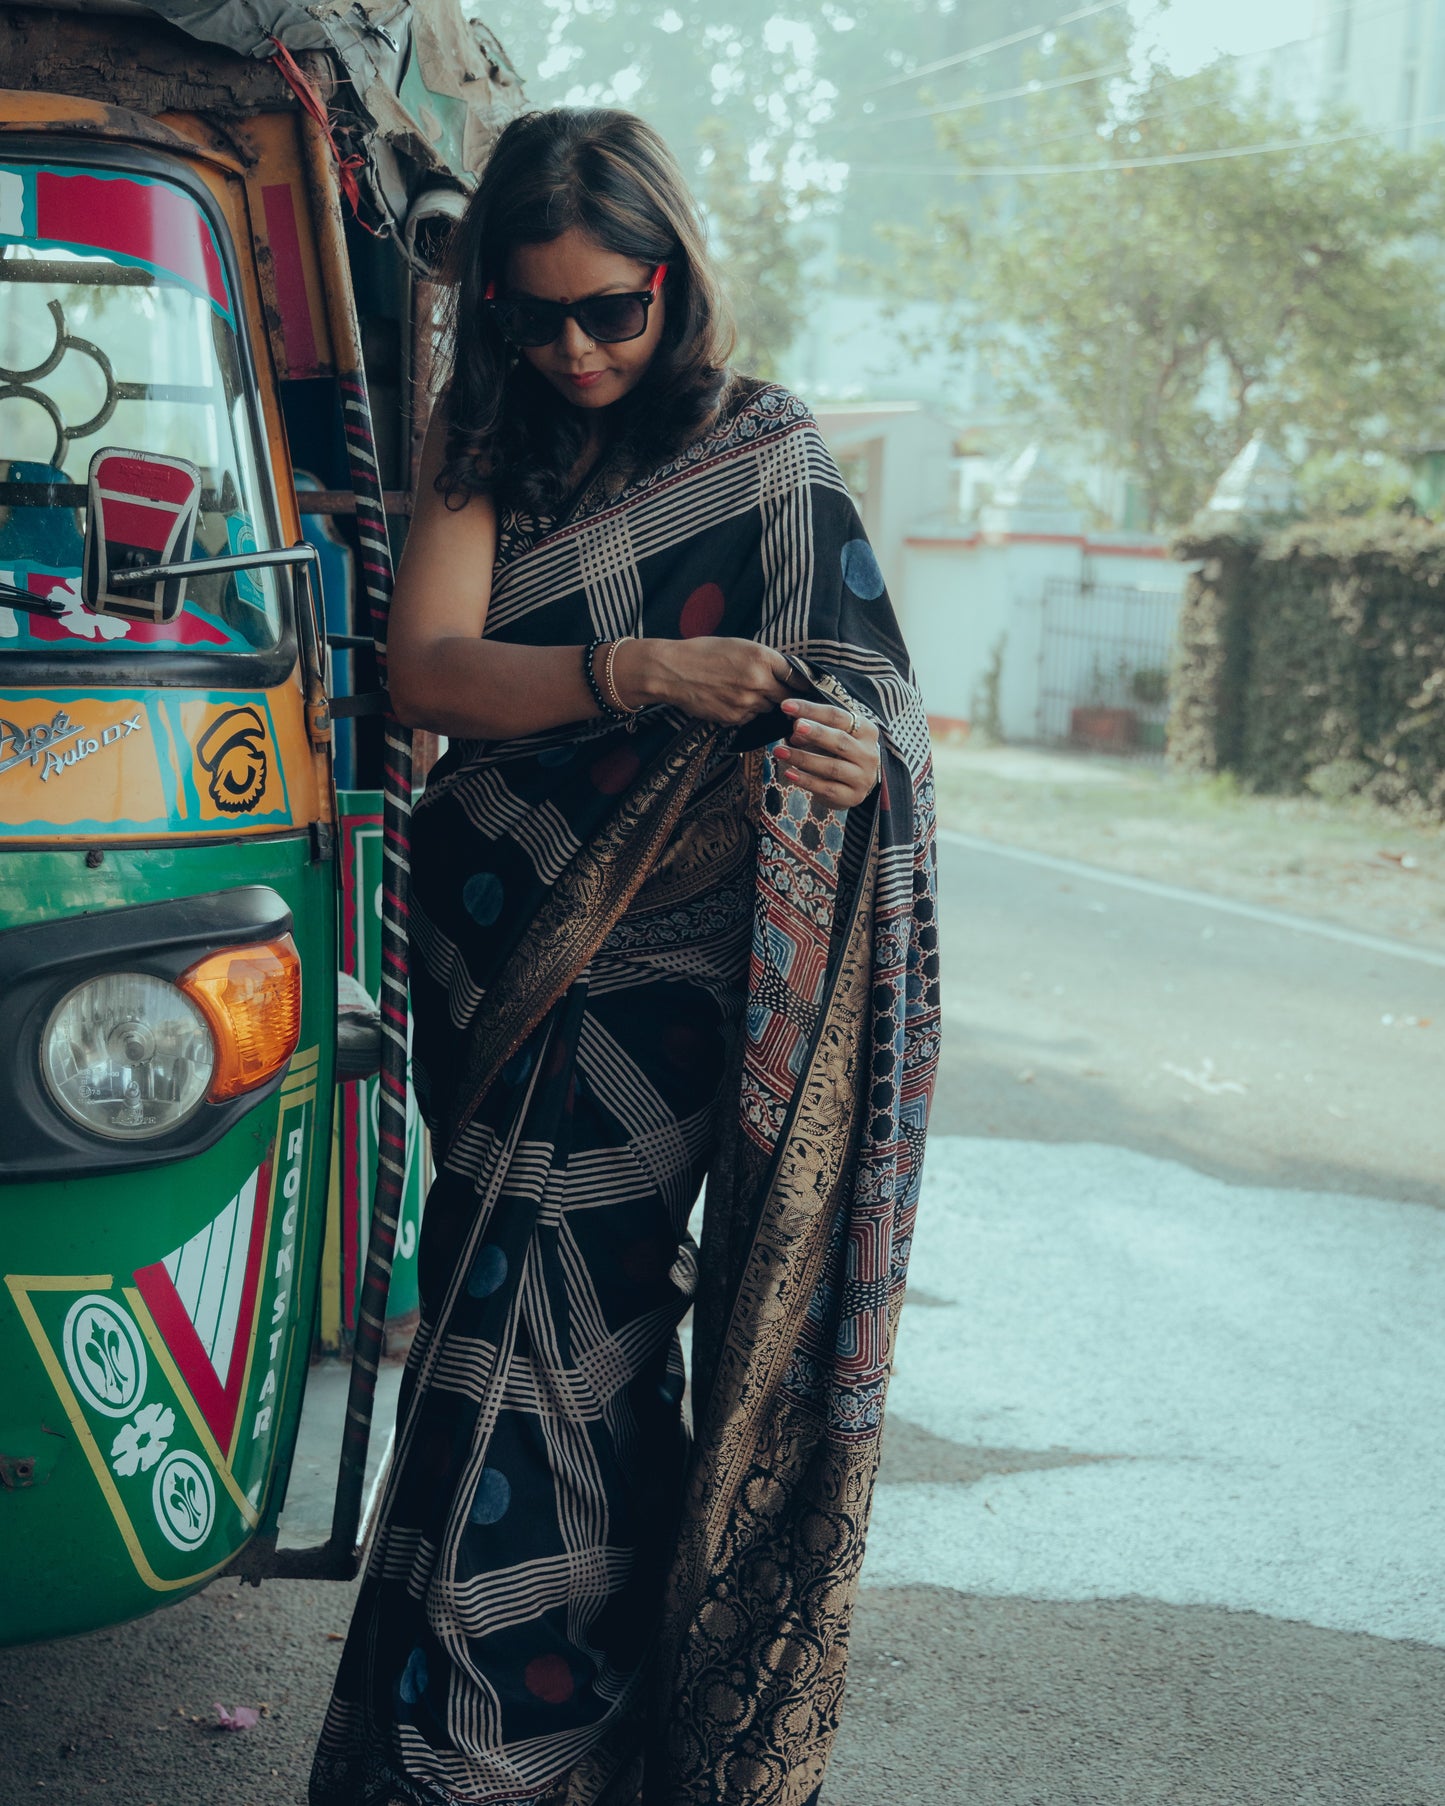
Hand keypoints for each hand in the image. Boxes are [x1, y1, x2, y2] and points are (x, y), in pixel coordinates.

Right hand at [615, 636, 793, 724]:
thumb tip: (784, 673)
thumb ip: (764, 659)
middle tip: (776, 693)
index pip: (796, 676)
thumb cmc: (703, 652)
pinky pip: (749, 718)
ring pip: (767, 708)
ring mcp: (747, 703)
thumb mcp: (738, 645)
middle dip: (783, 696)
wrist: (672, 671)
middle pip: (786, 697)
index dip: (800, 683)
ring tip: (741, 691)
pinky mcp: (734, 718)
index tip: (803, 687)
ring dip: (762, 703)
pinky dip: (745, 711)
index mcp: (762, 657)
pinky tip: (728, 699)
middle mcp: (759, 681)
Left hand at [776, 696, 879, 808]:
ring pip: (831, 767)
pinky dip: (806, 781)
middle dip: (816, 732)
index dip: (811, 710)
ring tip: (779, 751)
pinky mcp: (853, 797)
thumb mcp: (831, 735)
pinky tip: (789, 773)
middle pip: (840, 740)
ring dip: (803, 758)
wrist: (858, 782)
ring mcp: (862, 777)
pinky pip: (826, 788)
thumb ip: (814, 729)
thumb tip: (794, 729)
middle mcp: (868, 753)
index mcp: (866, 730)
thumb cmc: (841, 752)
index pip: (837, 716)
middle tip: (795, 726)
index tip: (787, 706)